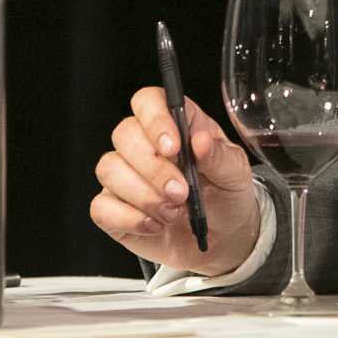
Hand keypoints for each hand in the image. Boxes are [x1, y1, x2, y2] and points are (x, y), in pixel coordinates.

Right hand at [92, 87, 259, 274]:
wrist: (223, 236)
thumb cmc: (226, 194)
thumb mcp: (235, 173)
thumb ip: (219, 156)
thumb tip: (201, 140)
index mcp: (175, 124)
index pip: (149, 101)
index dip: (155, 120)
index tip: (172, 147)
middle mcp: (145, 143)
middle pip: (124, 134)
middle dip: (153, 168)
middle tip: (181, 192)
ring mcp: (125, 175)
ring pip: (109, 169)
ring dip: (143, 195)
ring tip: (173, 212)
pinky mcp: (114, 207)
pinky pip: (102, 206)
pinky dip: (129, 219)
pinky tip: (154, 225)